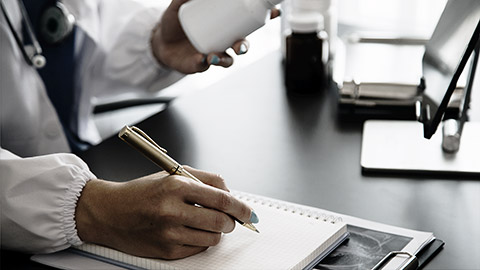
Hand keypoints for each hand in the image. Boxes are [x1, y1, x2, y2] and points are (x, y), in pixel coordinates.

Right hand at [75, 167, 253, 258]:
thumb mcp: (172, 174)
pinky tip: (191, 231)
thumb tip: (230, 192)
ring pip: (213, 237)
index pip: (222, 199)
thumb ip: (205, 179)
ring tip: (206, 223)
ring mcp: (169, 232)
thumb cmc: (141, 192)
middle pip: (221, 221)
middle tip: (230, 219)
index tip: (249, 212)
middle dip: (232, 221)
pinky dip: (202, 240)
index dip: (241, 207)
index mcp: (176, 186)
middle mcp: (172, 210)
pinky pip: (199, 248)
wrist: (109, 212)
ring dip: (217, 231)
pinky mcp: (166, 250)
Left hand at [150, 0, 280, 73]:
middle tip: (241, 45)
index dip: (264, 18)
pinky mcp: (198, 65)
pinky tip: (202, 58)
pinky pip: (203, 66)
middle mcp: (222, 42)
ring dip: (225, 59)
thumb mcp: (179, 4)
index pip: (247, 22)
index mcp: (224, 26)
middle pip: (240, 45)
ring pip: (226, 60)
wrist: (158, 41)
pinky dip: (203, 62)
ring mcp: (212, 54)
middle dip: (244, 46)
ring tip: (215, 55)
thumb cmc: (174, 21)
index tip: (274, 12)